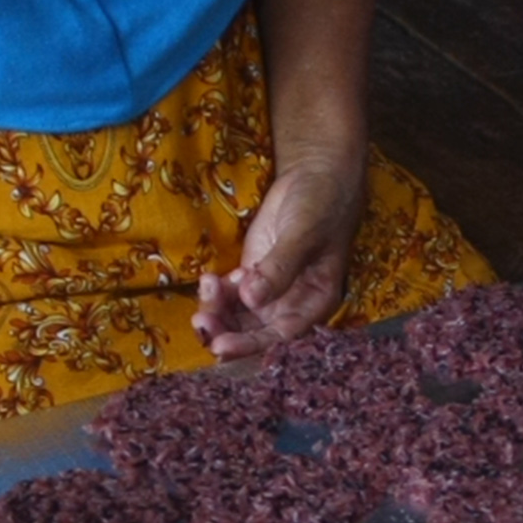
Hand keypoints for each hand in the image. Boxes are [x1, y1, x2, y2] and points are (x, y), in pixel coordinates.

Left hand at [194, 141, 367, 358]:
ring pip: (236, 318)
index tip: (220, 346)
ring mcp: (268, 291)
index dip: (250, 344)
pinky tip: (209, 278)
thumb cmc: (321, 205)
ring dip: (216, 312)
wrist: (314, 176)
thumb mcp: (303, 234)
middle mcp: (291, 305)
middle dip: (225, 332)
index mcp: (313, 303)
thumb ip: (280, 267)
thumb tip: (251, 299)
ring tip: (207, 286)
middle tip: (201, 321)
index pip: (280, 337)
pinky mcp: (250, 275)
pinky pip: (228, 297)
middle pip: (254, 333)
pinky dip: (215, 294)